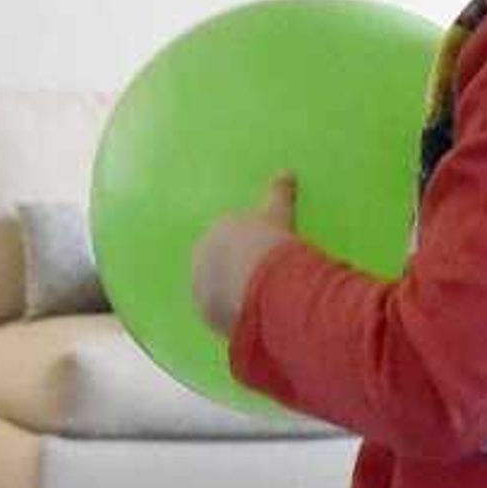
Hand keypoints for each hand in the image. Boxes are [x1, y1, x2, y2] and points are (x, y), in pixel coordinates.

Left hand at [190, 174, 298, 337]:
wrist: (262, 280)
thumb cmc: (270, 242)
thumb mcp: (277, 214)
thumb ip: (280, 192)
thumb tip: (287, 171)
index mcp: (215, 231)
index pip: (226, 237)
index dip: (245, 247)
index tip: (262, 256)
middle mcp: (200, 256)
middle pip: (216, 264)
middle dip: (233, 270)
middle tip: (260, 280)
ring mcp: (199, 284)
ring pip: (214, 290)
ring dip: (229, 295)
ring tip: (255, 302)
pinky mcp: (205, 311)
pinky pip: (217, 313)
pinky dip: (229, 315)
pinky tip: (249, 317)